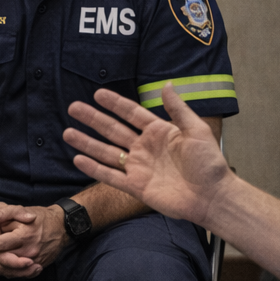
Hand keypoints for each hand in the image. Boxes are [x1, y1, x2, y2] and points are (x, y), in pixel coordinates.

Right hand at [0, 199, 40, 277]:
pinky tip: (25, 270)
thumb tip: (31, 218)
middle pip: (1, 267)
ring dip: (17, 273)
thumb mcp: (1, 206)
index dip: (16, 261)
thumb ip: (16, 211)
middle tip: (37, 268)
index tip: (31, 260)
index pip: (1, 255)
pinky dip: (10, 271)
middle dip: (20, 271)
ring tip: (35, 270)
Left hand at [0, 204, 66, 274]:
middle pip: (4, 260)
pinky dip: (9, 272)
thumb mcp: (23, 209)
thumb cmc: (41, 217)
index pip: (1, 243)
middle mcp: (30, 251)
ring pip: (12, 270)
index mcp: (24, 236)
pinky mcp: (39, 265)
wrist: (63, 227)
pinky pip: (21, 274)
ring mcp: (35, 260)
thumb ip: (6, 212)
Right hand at [63, 85, 230, 229]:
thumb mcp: (196, 130)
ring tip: (67, 133)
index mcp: (159, 132)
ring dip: (87, 143)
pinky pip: (110, 176)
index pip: (131, 114)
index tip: (97, 94)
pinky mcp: (136, 186)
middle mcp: (145, 148)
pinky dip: (94, 168)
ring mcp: (138, 167)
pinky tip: (78, 159)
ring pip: (106, 152)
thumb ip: (178, 109)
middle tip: (74, 108)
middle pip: (113, 130)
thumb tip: (167, 85)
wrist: (211, 196)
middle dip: (93, 119)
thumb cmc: (209, 164)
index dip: (115, 104)